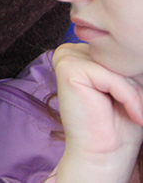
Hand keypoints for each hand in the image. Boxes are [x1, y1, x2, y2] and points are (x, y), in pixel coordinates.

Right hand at [52, 43, 142, 182]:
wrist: (104, 154)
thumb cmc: (120, 124)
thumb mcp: (130, 87)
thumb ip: (129, 65)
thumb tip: (141, 48)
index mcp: (82, 52)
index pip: (120, 53)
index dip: (135, 77)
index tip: (139, 99)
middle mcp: (70, 51)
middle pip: (119, 58)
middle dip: (136, 84)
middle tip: (139, 108)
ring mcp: (66, 58)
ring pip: (117, 67)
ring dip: (135, 93)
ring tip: (136, 113)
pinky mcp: (69, 70)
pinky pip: (113, 77)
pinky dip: (130, 98)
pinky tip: (134, 115)